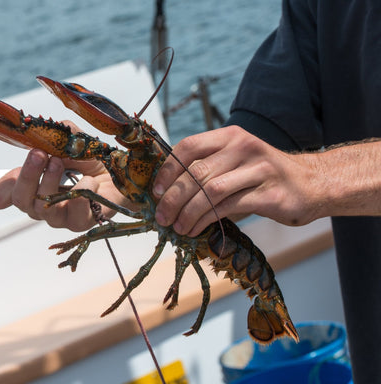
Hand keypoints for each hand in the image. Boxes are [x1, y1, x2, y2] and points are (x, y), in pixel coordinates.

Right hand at [0, 121, 126, 231]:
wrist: (121, 175)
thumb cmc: (92, 162)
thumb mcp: (71, 142)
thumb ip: (55, 136)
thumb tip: (40, 131)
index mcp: (35, 187)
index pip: (10, 193)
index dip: (1, 191)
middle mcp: (45, 205)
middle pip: (24, 201)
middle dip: (28, 176)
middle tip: (38, 154)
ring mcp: (63, 217)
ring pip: (46, 210)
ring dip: (51, 183)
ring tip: (60, 162)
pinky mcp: (83, 221)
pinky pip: (77, 212)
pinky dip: (82, 192)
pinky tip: (90, 181)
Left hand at [152, 125, 324, 235]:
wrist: (313, 183)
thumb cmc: (265, 176)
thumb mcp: (236, 162)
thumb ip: (208, 170)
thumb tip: (168, 193)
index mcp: (230, 136)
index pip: (189, 146)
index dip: (168, 170)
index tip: (156, 192)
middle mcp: (243, 147)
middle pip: (196, 171)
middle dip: (173, 197)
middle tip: (161, 217)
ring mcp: (258, 169)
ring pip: (210, 190)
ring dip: (187, 212)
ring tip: (177, 227)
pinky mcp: (269, 193)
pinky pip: (228, 206)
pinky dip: (206, 220)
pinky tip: (196, 230)